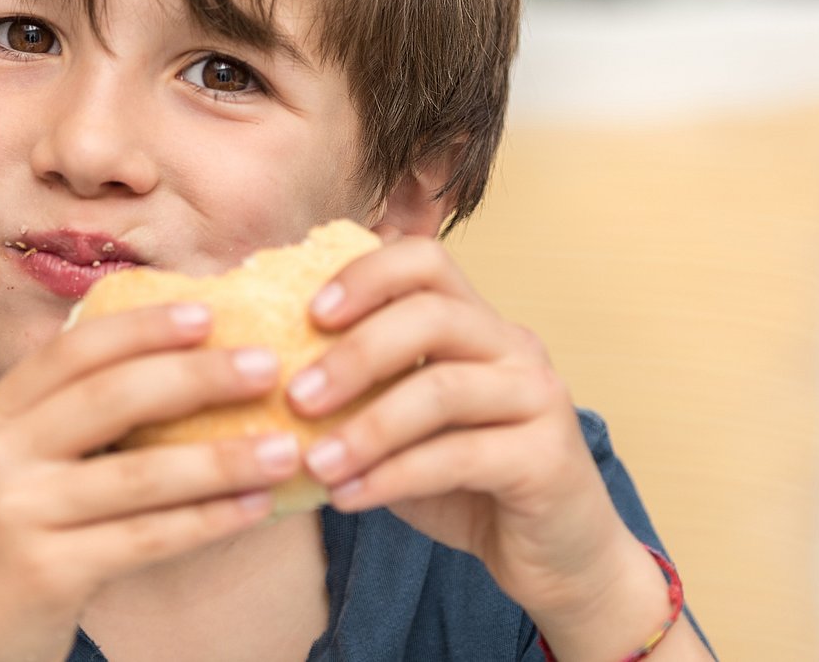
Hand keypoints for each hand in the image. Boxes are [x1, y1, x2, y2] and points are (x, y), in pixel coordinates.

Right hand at [0, 304, 301, 661]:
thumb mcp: (10, 469)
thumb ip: (65, 423)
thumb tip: (174, 371)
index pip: (74, 350)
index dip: (144, 327)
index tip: (209, 311)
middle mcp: (0, 455)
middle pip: (113, 397)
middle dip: (198, 375)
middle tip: (267, 364)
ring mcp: (20, 514)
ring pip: (141, 474)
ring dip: (223, 457)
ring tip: (286, 446)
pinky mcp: (46, 573)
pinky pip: (147, 538)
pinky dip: (209, 520)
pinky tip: (257, 507)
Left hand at [286, 233, 693, 656]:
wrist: (555, 558)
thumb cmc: (464, 484)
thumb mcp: (403, 427)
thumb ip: (359, 392)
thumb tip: (263, 373)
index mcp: (476, 323)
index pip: (426, 261)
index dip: (367, 275)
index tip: (309, 313)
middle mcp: (514, 346)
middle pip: (433, 315)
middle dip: (355, 353)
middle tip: (296, 396)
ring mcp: (538, 398)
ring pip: (444, 389)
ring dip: (367, 427)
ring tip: (314, 462)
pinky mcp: (548, 458)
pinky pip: (460, 456)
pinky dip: (393, 476)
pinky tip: (347, 498)